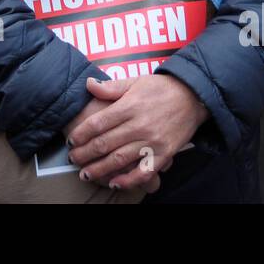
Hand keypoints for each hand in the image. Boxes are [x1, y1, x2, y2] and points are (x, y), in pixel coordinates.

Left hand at [66, 74, 208, 190]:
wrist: (193, 96)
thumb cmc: (161, 88)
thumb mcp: (135, 82)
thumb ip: (111, 87)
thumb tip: (89, 84)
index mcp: (129, 106)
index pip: (99, 123)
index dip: (81, 134)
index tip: (71, 141)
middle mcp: (139, 125)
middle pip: (105, 143)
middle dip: (85, 154)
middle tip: (73, 159)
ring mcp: (152, 141)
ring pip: (120, 159)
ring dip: (100, 169)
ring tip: (86, 174)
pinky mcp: (164, 153)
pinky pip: (144, 171)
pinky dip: (129, 180)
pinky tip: (115, 182)